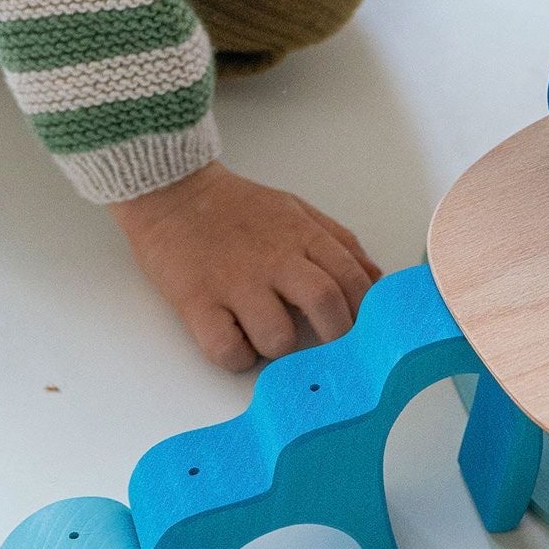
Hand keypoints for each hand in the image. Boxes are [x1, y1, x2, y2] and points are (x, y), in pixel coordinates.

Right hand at [111, 162, 380, 370]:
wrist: (173, 190)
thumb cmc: (237, 206)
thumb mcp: (296, 210)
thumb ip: (338, 241)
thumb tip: (375, 279)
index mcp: (302, 235)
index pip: (352, 279)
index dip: (366, 311)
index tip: (365, 330)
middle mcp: (274, 259)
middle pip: (326, 306)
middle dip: (336, 336)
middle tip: (329, 348)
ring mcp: (235, 282)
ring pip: (278, 338)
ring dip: (280, 348)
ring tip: (269, 335)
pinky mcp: (197, 302)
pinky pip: (227, 351)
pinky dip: (237, 358)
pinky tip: (235, 341)